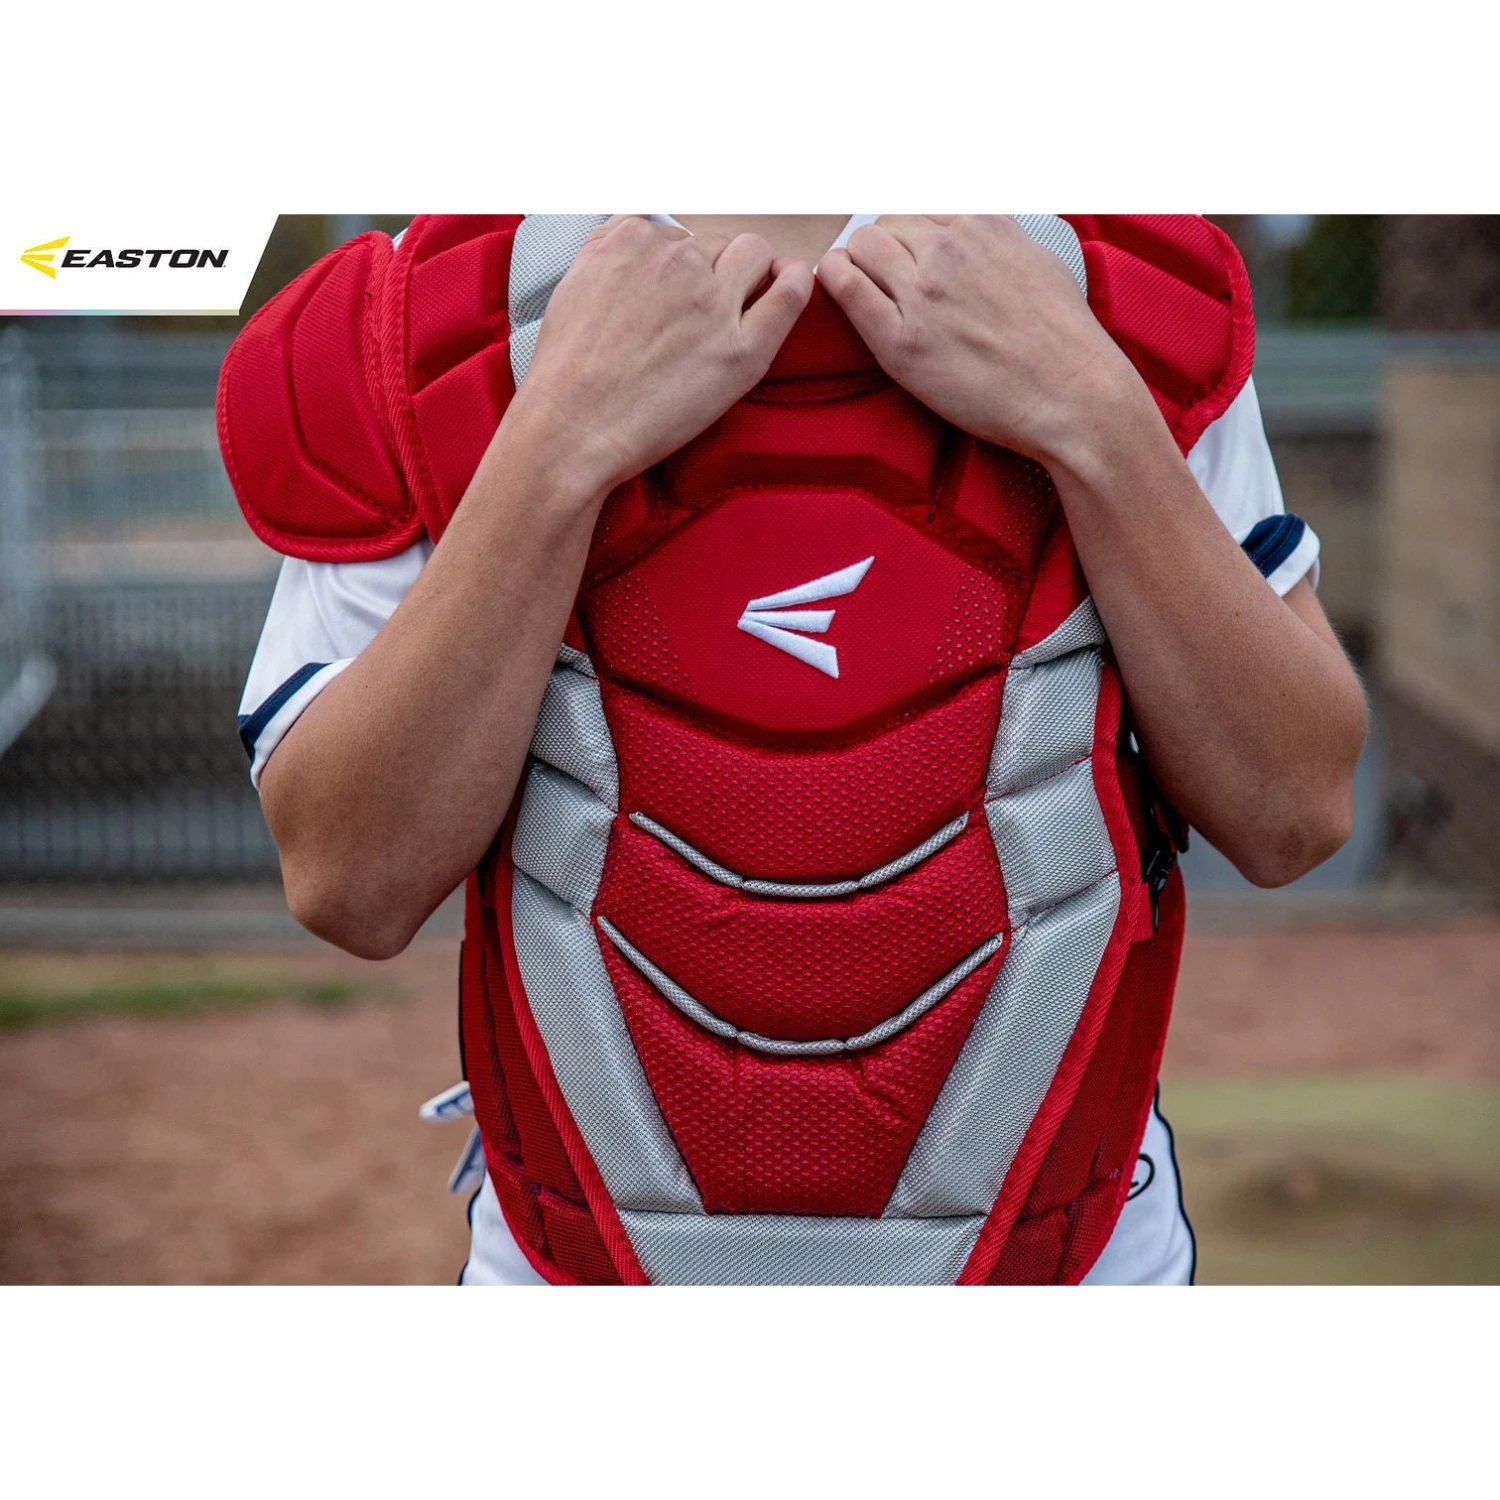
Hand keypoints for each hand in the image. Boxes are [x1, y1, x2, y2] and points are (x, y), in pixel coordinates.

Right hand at [506, 216, 813, 498]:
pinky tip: (788, 286)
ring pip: (754, 256)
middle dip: (715, 272)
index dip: (683, 267)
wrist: (571, 430)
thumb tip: (644, 233)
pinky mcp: (741, 350)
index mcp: (634, 238)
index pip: (680, 234)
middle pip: (719, 244)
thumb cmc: (567, 371)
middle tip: (699, 316)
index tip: (677, 295)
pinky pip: (791, 293)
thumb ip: (611, 247)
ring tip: (739, 310)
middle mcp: (676, 260)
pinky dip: (795, 283)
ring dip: (752, 275)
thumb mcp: (576, 281)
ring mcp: (712, 303)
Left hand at [819, 215, 1153, 467]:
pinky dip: (833, 280)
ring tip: (861, 289)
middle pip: (883, 227)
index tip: (902, 260)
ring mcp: (923, 294)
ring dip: (855, 264)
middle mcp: (949, 250)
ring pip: (860, 248)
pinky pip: (846, 288)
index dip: (904, 237)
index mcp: (982, 224)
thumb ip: (997, 240)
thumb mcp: (1036, 259)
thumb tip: (975, 231)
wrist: (1074, 395)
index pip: (916, 211)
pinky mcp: (902, 342)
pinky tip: (835, 286)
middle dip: (877, 251)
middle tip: (882, 283)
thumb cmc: (1063, 339)